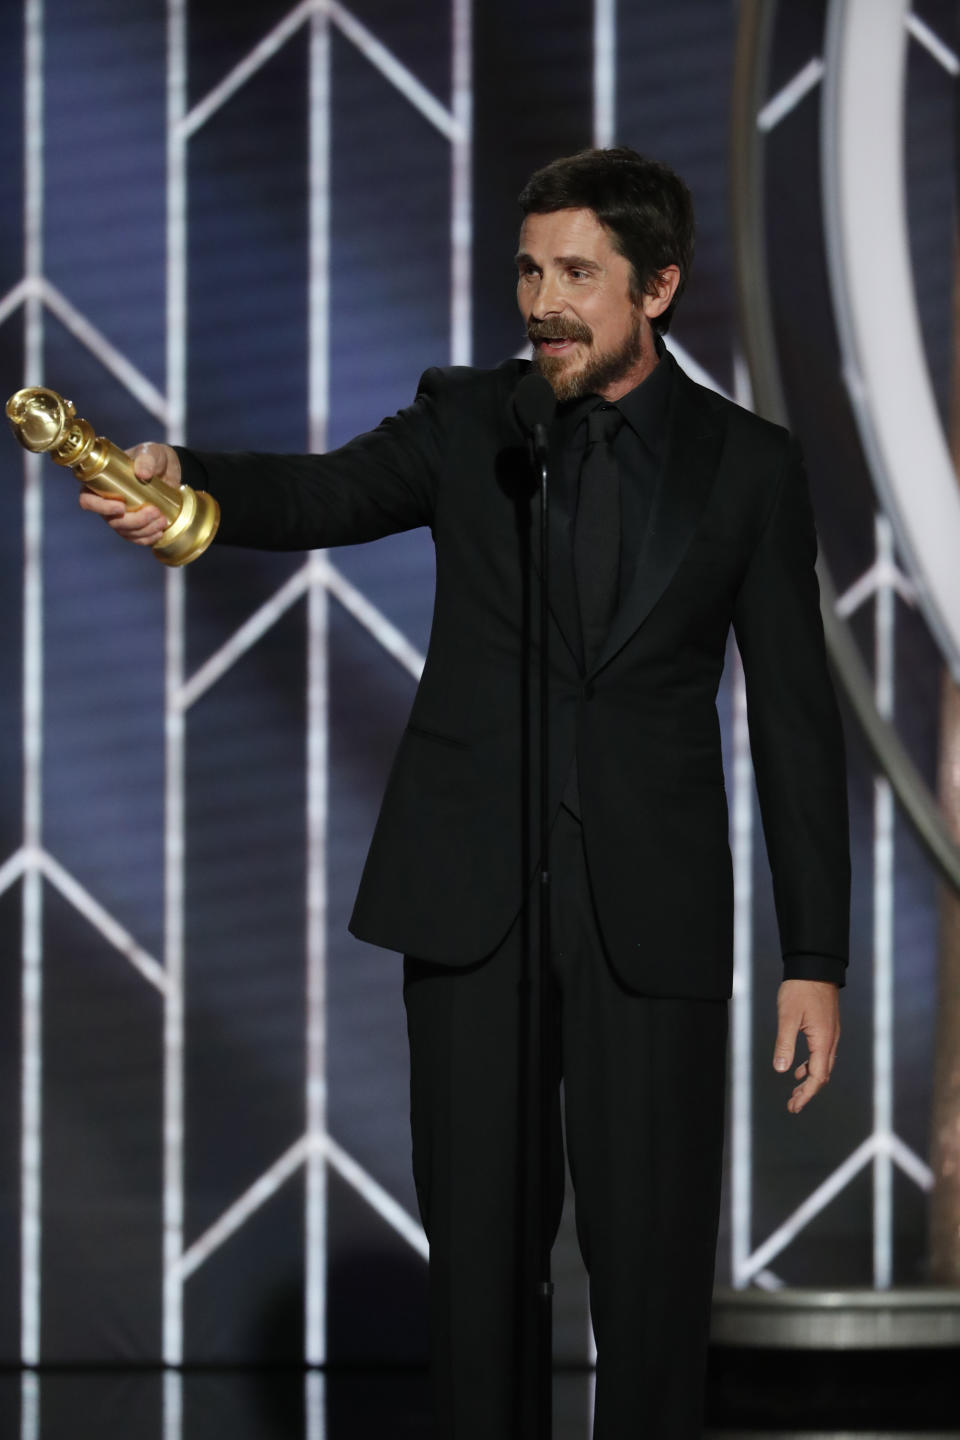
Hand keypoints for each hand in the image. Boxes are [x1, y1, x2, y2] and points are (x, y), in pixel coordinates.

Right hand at [77, 442, 180, 545]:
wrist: (170, 470)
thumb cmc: (153, 457)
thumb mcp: (151, 452)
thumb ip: (147, 459)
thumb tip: (142, 473)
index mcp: (100, 483)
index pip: (87, 500)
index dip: (100, 507)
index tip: (121, 506)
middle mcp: (106, 502)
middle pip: (111, 520)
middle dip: (133, 520)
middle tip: (154, 511)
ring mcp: (120, 516)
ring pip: (125, 531)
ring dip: (144, 530)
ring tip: (162, 520)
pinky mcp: (134, 525)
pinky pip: (136, 538)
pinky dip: (147, 538)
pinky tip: (159, 533)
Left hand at [773, 979, 839, 1114]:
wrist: (815, 966)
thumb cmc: (800, 989)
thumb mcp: (787, 1016)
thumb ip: (785, 1044)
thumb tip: (782, 1070)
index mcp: (823, 1040)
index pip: (818, 1076)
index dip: (806, 1094)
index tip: (794, 1107)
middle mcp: (831, 1040)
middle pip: (822, 1075)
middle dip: (807, 1092)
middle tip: (792, 1105)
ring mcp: (831, 1034)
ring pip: (823, 1065)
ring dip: (809, 1080)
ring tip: (794, 1092)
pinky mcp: (827, 1028)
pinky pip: (822, 1054)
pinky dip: (811, 1065)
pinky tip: (799, 1068)